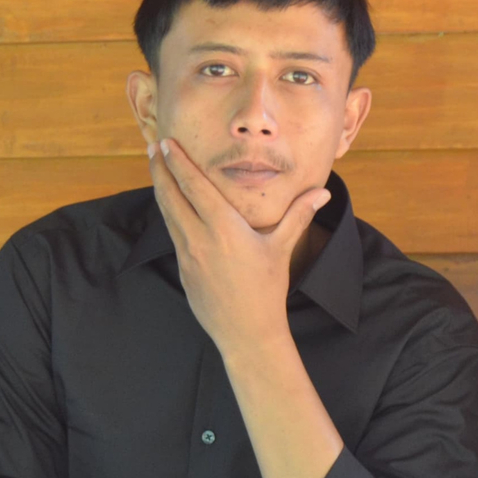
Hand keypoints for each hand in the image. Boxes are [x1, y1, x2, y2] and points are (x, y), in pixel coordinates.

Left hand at [147, 138, 330, 357]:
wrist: (247, 332)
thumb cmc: (267, 289)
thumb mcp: (282, 249)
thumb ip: (299, 215)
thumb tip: (323, 192)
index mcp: (223, 228)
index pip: (194, 187)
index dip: (178, 163)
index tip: (167, 144)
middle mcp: (199, 237)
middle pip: (171, 195)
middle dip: (160, 169)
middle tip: (154, 146)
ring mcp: (187, 253)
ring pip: (167, 213)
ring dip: (160, 187)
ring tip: (155, 167)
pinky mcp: (182, 267)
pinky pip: (171, 231)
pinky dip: (167, 211)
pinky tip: (168, 202)